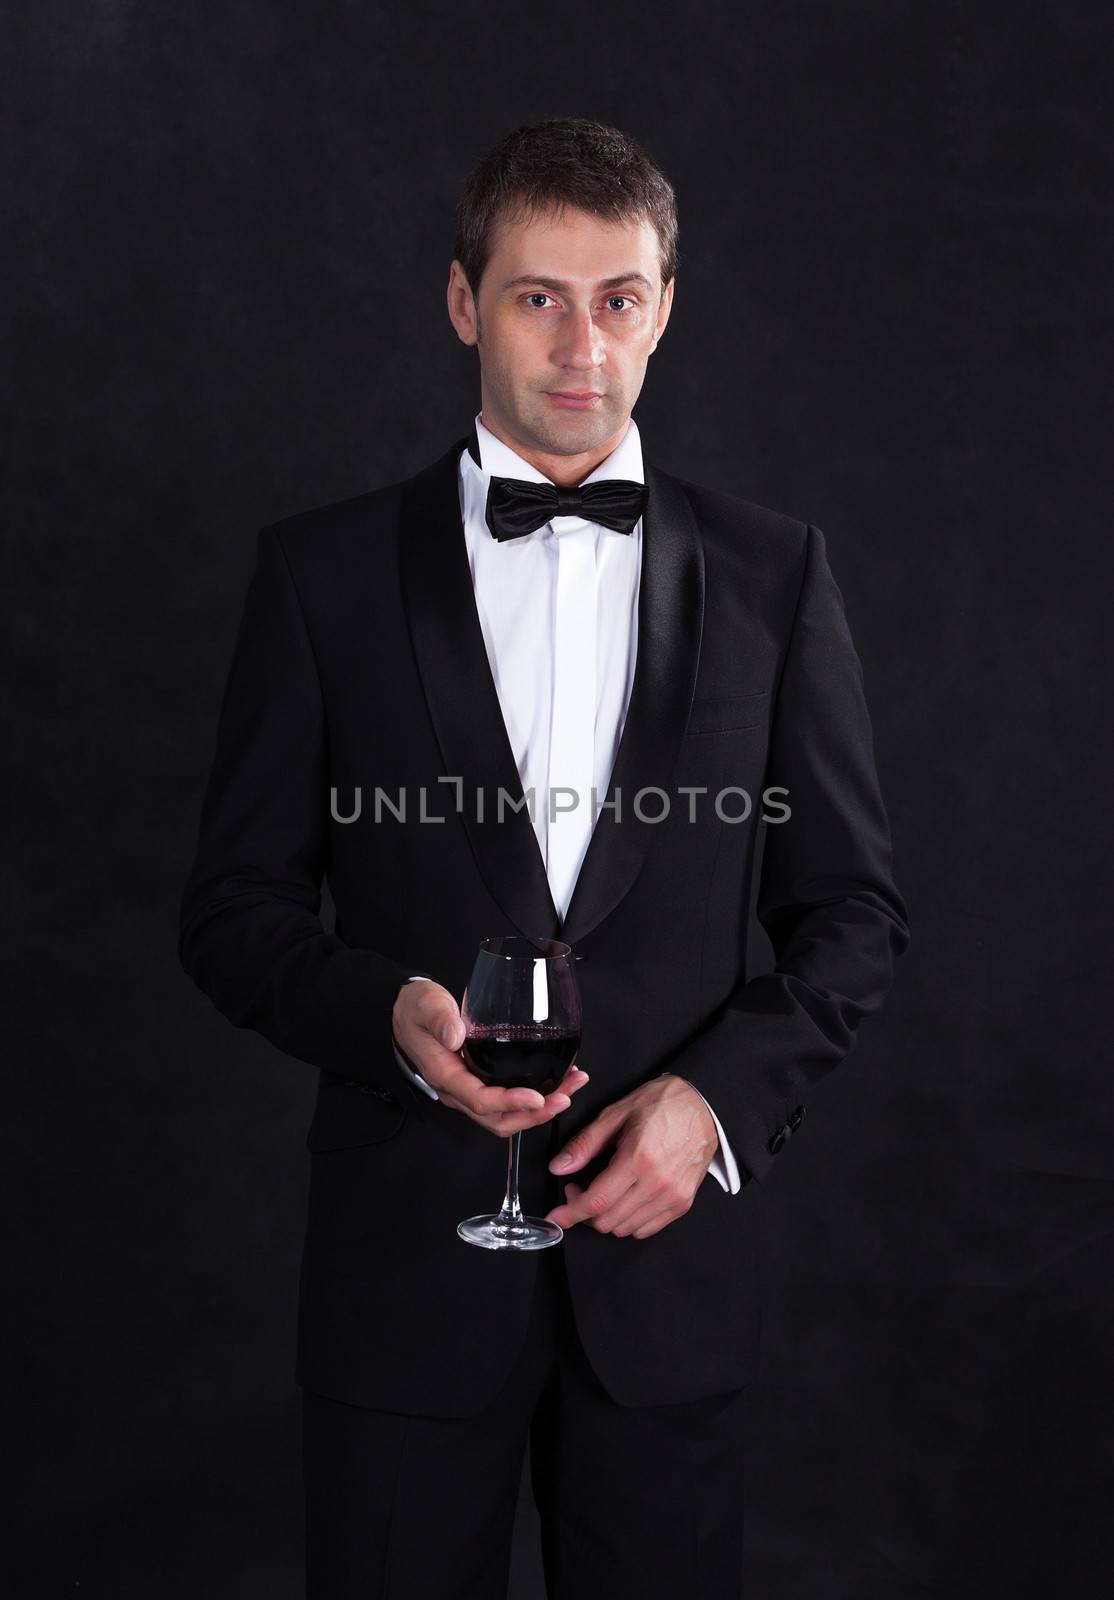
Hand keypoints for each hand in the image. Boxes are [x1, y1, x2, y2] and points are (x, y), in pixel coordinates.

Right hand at [391, 979, 588, 1137]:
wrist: (406, 1015)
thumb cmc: (416, 1011)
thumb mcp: (426, 1005)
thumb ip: (440, 1018)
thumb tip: (457, 1035)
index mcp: (445, 1075)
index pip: (480, 1100)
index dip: (511, 1103)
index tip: (538, 1096)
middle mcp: (457, 1092)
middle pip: (498, 1120)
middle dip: (535, 1114)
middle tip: (565, 1097)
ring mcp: (468, 1092)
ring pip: (505, 1117)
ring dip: (538, 1111)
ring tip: (569, 1091)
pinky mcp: (478, 1085)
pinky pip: (505, 1103)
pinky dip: (532, 1100)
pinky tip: (555, 1083)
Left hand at [544, 1074, 718, 1238]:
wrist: (703, 1106)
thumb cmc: (660, 1104)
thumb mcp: (616, 1114)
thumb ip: (585, 1143)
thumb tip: (559, 1167)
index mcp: (639, 1158)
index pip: (597, 1201)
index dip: (571, 1212)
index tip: (556, 1215)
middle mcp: (658, 1183)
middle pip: (608, 1220)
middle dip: (584, 1210)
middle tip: (579, 1188)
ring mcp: (673, 1196)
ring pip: (625, 1229)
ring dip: (605, 1217)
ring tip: (602, 1191)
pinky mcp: (683, 1203)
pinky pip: (646, 1229)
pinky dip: (628, 1221)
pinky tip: (623, 1199)